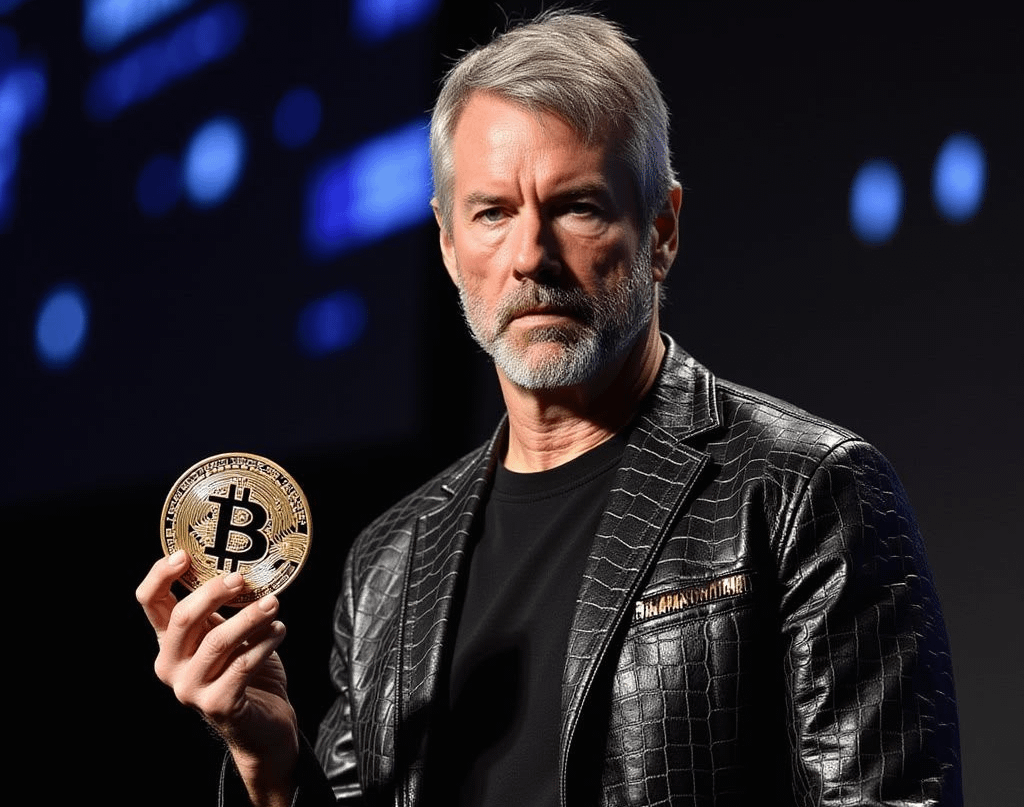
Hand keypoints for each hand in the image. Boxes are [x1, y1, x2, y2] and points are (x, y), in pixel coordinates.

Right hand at [137, 550, 298, 806]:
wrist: (263, 726)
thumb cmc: (247, 671)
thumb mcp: (229, 633)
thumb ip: (225, 608)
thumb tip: (243, 565)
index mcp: (169, 641)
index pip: (150, 602)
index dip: (160, 575)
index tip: (184, 554)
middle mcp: (170, 665)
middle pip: (183, 617)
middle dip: (214, 592)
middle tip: (243, 578)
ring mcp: (190, 689)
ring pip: (217, 641)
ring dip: (250, 617)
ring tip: (274, 604)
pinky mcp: (218, 705)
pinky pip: (242, 665)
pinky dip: (265, 644)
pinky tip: (279, 632)